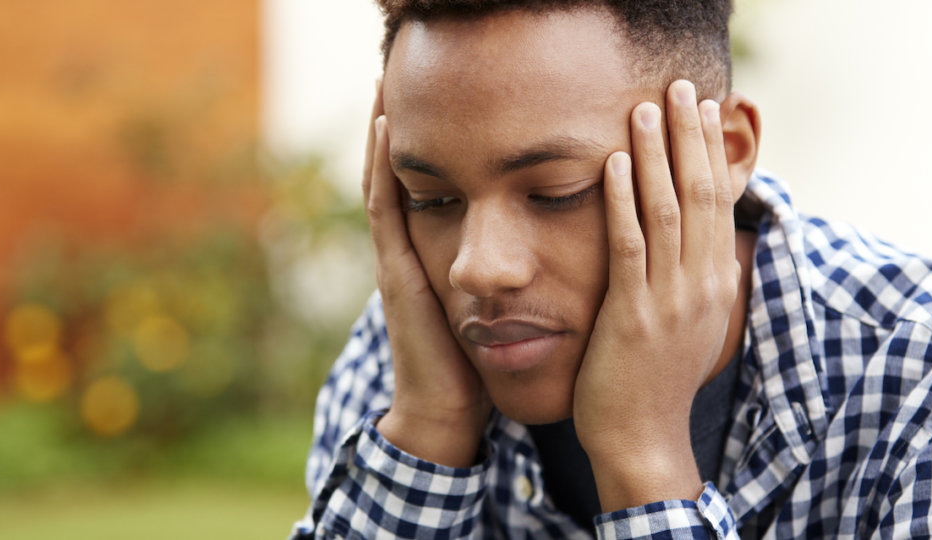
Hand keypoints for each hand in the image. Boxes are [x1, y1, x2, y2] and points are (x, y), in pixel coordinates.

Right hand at [364, 81, 491, 466]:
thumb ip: (510, 274)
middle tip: (400, 72)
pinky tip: (388, 127)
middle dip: (401, 126)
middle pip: (401, 173)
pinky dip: (382, 166)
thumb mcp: (497, 306)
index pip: (432, 185)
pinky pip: (386, 208)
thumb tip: (549, 247)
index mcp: (437, 256)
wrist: (449, 412)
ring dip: (382, 131)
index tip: (443, 99)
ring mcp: (400, 259)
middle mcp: (414, 250)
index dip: (433, 143)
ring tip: (387, 80)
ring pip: (386, 179)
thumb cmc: (479, 365)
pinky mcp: (397, 272)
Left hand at [573, 80, 740, 510]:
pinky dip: (622, 202)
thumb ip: (699, 282)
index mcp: (717, 283)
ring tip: (644, 110)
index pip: (720, 202)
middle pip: (702, 194)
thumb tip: (713, 251)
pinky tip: (612, 165)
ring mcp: (671, 299)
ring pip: (668, 211)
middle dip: (690, 138)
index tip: (703, 109)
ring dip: (656, 156)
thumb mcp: (690, 325)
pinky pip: (630, 246)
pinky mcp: (634, 314)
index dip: (711, 152)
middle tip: (679, 88)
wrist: (643, 437)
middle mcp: (703, 284)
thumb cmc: (657, 380)